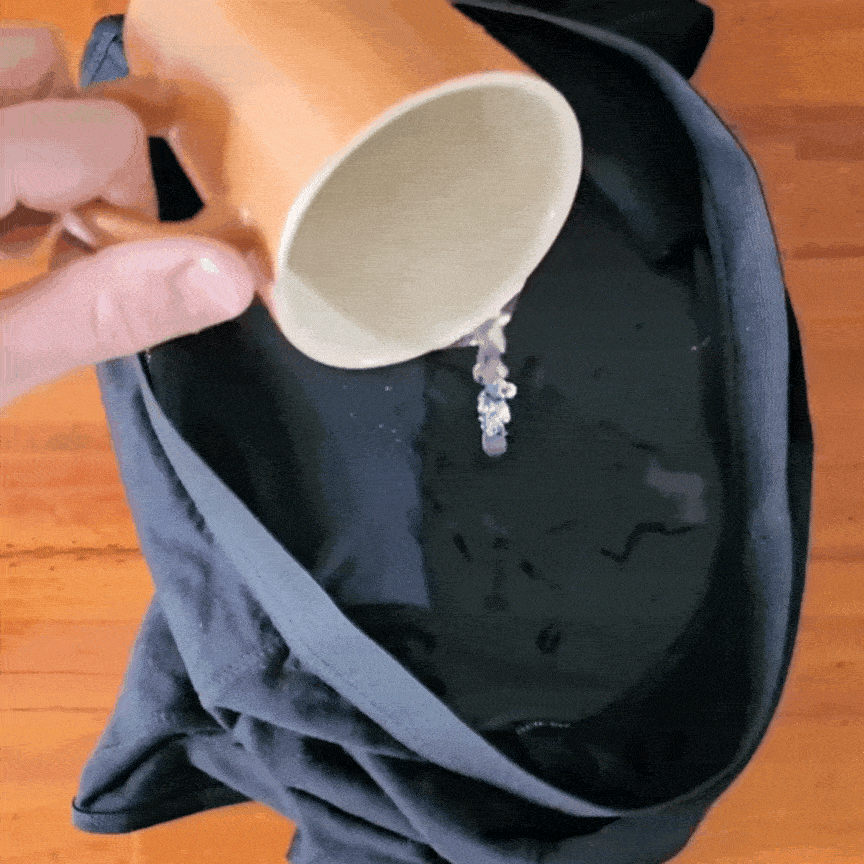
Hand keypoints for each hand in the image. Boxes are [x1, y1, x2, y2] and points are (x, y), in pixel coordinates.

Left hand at [0, 23, 258, 409]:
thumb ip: (102, 314)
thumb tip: (231, 276)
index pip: (90, 129)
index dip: (135, 199)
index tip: (128, 262)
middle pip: (36, 61)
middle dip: (84, 144)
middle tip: (73, 232)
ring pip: (9, 70)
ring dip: (47, 144)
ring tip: (27, 231)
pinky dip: (15, 153)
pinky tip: (2, 224)